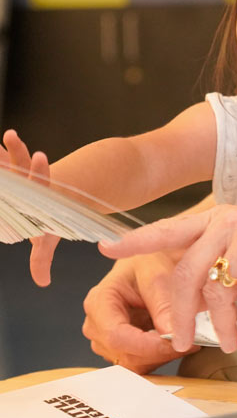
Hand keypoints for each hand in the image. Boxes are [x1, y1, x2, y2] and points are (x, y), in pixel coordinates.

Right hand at [0, 129, 59, 286]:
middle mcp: (30, 184)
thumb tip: (43, 281)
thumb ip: (41, 257)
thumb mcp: (45, 238)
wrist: (52, 202)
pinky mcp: (11, 173)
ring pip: (14, 161)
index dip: (39, 171)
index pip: (41, 183)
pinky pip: (4, 162)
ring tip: (9, 136)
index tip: (39, 155)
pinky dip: (2, 154)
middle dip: (21, 154)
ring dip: (11, 149)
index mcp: (40, 198)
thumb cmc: (45, 221)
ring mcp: (20, 177)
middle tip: (17, 139)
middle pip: (26, 167)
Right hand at [82, 252, 197, 373]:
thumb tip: (172, 335)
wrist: (150, 261)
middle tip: (190, 341)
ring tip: (187, 338)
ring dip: (161, 356)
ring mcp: (105, 340)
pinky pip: (139, 364)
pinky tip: (177, 341)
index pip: (117, 336)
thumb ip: (164, 304)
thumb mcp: (159, 273)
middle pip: (124, 354)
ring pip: (133, 364)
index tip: (175, 343)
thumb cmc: (149, 261)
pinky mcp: (119, 349)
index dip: (147, 346)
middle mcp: (96, 325)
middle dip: (158, 352)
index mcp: (99, 302)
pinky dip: (160, 356)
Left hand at [100, 204, 236, 353]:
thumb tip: (194, 298)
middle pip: (188, 271)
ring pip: (220, 288)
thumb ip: (220, 258)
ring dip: (224, 322)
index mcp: (220, 218)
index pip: (171, 228)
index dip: (138, 239)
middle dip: (183, 313)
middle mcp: (232, 221)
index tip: (106, 246)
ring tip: (233, 339)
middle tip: (183, 340)